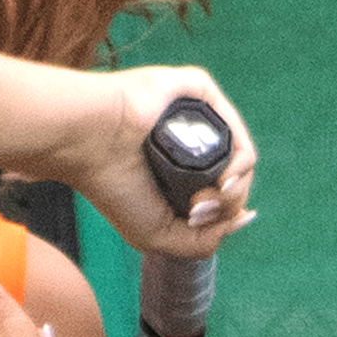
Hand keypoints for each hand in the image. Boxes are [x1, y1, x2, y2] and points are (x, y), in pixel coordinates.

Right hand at [71, 65, 256, 266]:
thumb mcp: (158, 236)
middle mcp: (191, 148)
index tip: (196, 220)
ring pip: (243, 162)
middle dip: (226, 207)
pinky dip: (239, 161)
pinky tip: (222, 176)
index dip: (221, 217)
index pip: (222, 199)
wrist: (90, 144)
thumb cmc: (113, 188)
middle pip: (236, 183)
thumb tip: (246, 216)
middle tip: (196, 211)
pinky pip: (236, 131)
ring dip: (235, 190)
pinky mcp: (201, 97)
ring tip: (206, 197)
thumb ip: (203, 240)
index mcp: (180, 176)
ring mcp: (198, 121)